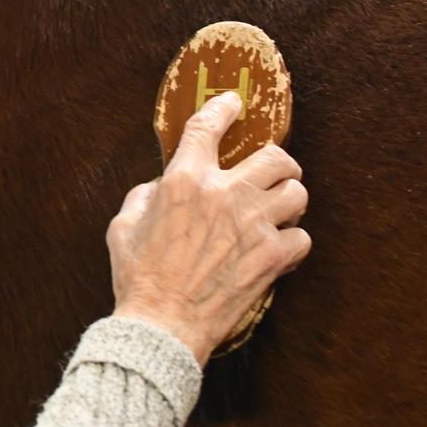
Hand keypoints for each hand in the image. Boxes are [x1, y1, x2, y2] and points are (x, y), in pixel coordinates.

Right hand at [106, 92, 311, 364]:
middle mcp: (224, 195)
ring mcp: (253, 225)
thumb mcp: (123, 226)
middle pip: (277, 157)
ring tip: (276, 211)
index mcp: (184, 181)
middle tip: (271, 174)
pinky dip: (291, 241)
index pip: (208, 127)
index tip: (234, 103)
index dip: (224, 108)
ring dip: (288, 200)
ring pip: (298, 193)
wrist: (162, 323)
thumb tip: (161, 188)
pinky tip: (276, 249)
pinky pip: (302, 237)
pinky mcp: (272, 257)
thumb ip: (145, 196)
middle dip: (278, 162)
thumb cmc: (138, 276)